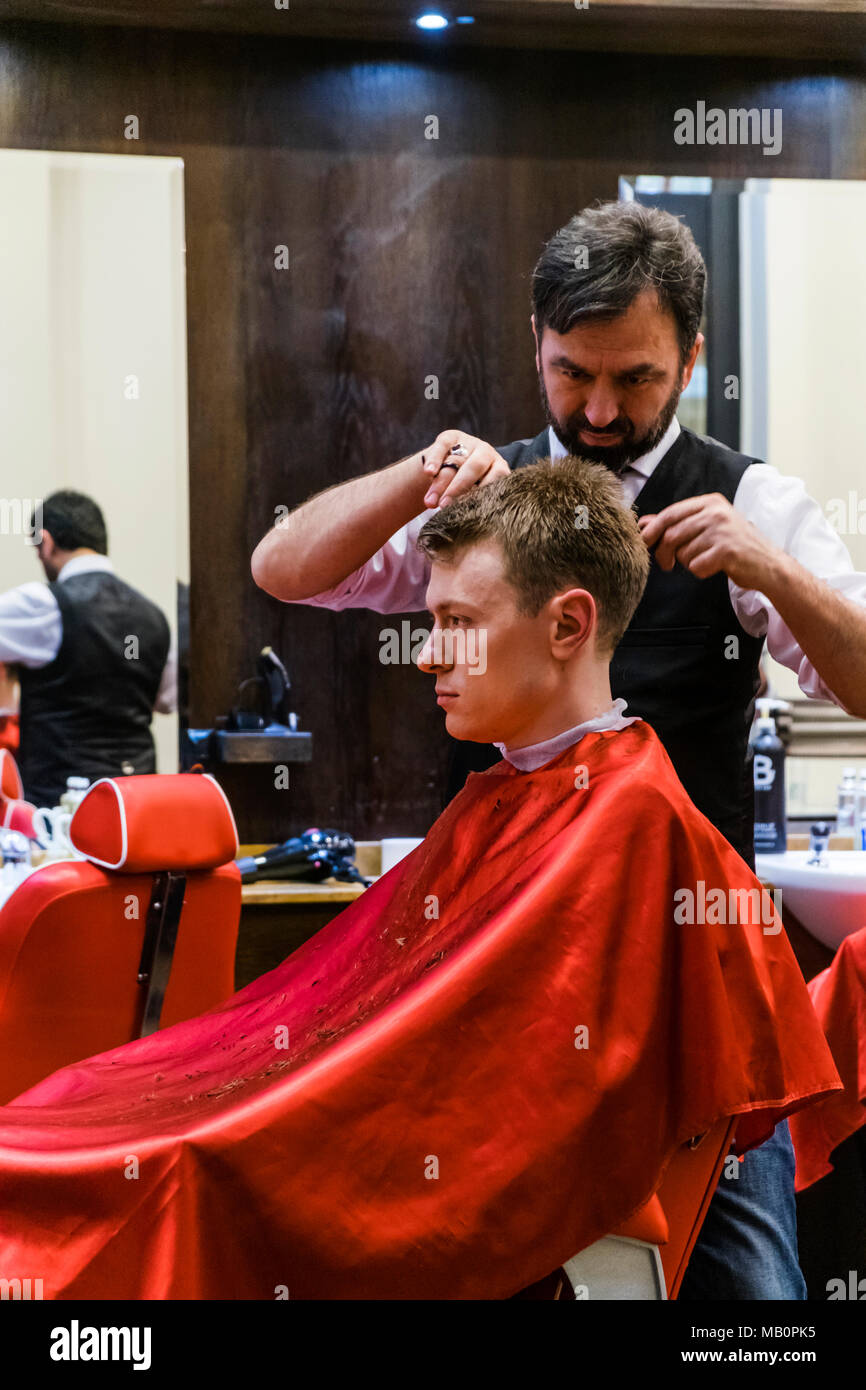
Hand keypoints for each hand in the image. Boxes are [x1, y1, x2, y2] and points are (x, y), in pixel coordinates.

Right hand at [418, 431, 510, 507]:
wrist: (450, 468)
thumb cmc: (467, 491)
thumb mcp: (475, 496)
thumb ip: (476, 504)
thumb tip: (471, 529)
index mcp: (499, 468)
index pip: (496, 478)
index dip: (482, 493)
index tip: (468, 510)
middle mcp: (487, 453)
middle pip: (473, 469)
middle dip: (457, 490)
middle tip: (443, 507)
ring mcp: (469, 442)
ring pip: (454, 462)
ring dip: (440, 484)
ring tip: (430, 502)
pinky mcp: (451, 436)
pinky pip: (442, 446)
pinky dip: (434, 460)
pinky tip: (428, 472)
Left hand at [638, 493, 782, 590]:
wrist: (769, 565)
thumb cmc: (734, 546)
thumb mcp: (707, 528)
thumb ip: (676, 523)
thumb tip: (643, 523)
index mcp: (711, 502)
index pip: (670, 513)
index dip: (652, 530)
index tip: (644, 542)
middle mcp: (716, 512)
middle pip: (672, 534)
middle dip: (664, 552)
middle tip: (666, 564)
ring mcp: (723, 530)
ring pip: (683, 552)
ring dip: (688, 562)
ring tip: (706, 560)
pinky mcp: (727, 551)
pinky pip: (696, 566)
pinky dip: (701, 571)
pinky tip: (715, 567)